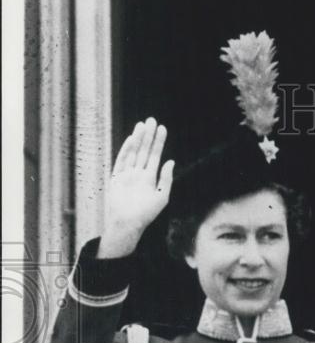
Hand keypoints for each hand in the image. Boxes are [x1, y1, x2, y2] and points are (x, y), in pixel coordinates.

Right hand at [97, 118, 173, 257]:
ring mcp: (127, 174)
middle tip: (152, 119)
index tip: (162, 128)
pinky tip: (132, 139)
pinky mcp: (116, 177)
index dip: (159, 142)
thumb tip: (171, 161)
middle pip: (144, 150)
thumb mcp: (162, 196)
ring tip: (143, 124)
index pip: (155, 155)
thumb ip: (166, 178)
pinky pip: (122, 160)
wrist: (128, 223)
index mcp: (150, 178)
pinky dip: (126, 150)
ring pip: (134, 152)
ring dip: (138, 139)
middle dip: (148, 135)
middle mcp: (138, 173)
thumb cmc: (146, 214)